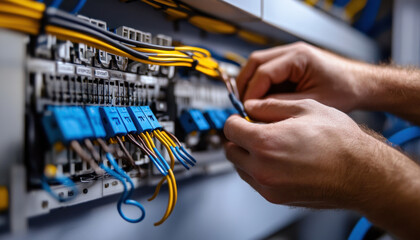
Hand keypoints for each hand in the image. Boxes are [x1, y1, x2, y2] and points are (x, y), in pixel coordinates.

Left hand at [223, 98, 403, 209]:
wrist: (362, 174)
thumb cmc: (340, 142)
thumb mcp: (306, 108)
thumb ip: (271, 106)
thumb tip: (251, 106)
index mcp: (265, 142)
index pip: (230, 129)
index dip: (236, 119)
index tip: (243, 118)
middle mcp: (262, 168)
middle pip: (230, 150)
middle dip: (239, 138)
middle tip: (254, 130)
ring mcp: (268, 186)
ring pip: (240, 167)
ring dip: (247, 155)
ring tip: (270, 145)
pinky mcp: (276, 198)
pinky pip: (254, 181)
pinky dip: (258, 169)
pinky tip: (278, 160)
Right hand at [237, 42, 367, 111]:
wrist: (360, 85)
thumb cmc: (344, 90)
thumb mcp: (312, 102)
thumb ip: (281, 104)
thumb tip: (256, 109)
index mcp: (298, 57)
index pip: (262, 72)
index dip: (251, 93)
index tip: (247, 109)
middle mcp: (292, 52)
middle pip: (254, 63)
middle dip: (245, 85)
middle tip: (242, 105)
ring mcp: (290, 56)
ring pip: (257, 66)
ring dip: (251, 84)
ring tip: (251, 105)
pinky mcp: (290, 64)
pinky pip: (267, 72)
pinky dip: (261, 86)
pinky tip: (263, 101)